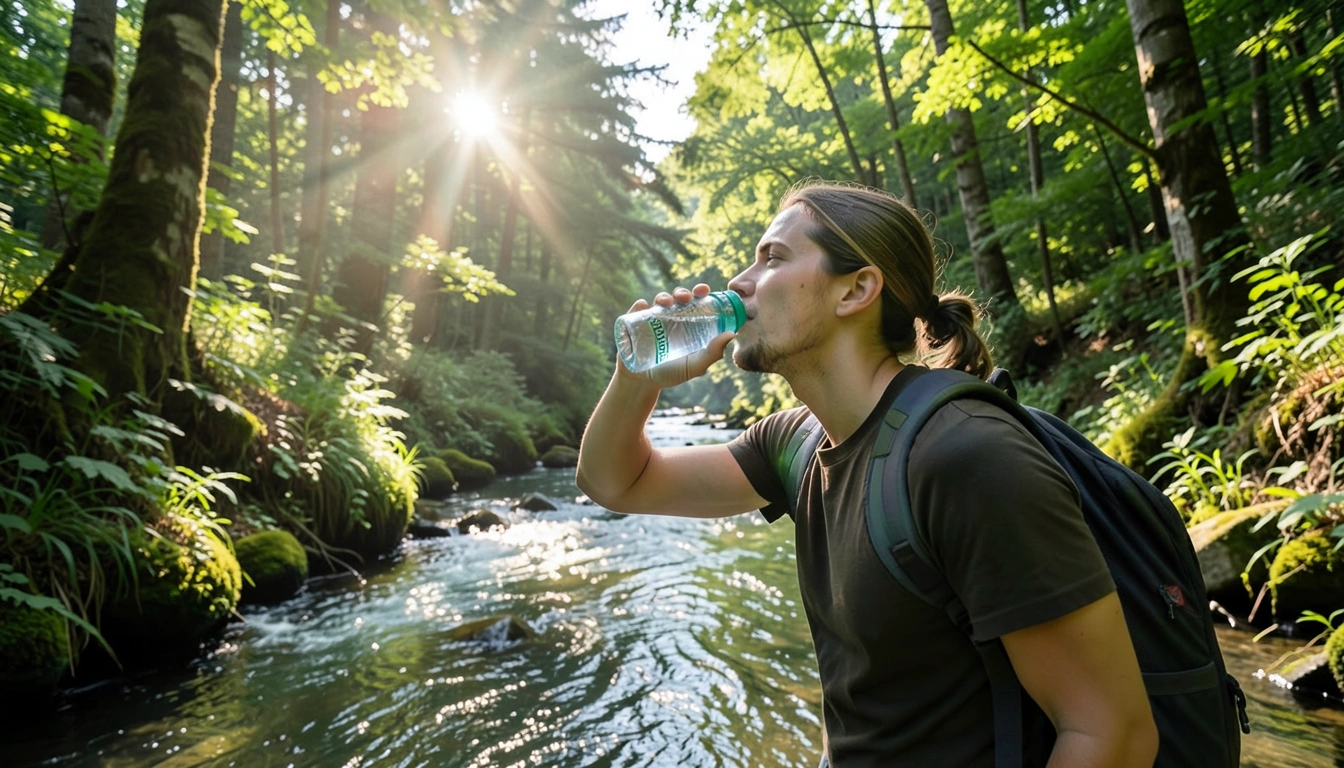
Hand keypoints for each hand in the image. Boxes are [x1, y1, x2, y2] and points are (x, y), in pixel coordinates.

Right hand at [618, 284, 736, 389]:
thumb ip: (713, 353)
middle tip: (686, 298)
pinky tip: (643, 306)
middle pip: (677, 298)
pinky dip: (640, 305)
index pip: (696, 302)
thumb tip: (732, 334)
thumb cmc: (671, 373)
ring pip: (658, 300)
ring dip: (663, 296)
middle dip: (682, 292)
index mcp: (687, 323)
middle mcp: (670, 317)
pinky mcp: (633, 323)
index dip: (700, 292)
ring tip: (666, 303)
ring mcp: (651, 319)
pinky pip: (637, 309)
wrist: (643, 383)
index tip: (704, 290)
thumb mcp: (695, 365)